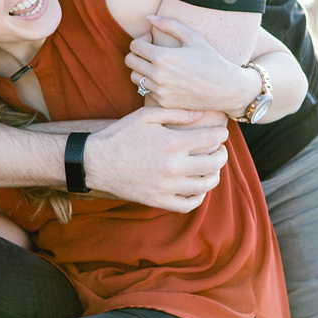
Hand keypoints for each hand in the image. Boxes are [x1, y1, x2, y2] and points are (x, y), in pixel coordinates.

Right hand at [83, 106, 228, 212]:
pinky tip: (197, 187)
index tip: (220, 132)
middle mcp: (173, 167)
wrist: (96, 162)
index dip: (221, 134)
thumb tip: (200, 114)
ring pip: (206, 185)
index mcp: (172, 143)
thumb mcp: (146, 116)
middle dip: (221, 154)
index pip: (211, 139)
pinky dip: (199, 196)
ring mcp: (167, 187)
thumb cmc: (120, 135)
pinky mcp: (159, 201)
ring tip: (210, 167)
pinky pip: (189, 204)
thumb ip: (175, 113)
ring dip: (214, 175)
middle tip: (219, 149)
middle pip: (214, 163)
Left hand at [126, 16, 250, 112]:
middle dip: (138, 53)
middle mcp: (158, 76)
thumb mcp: (193, 37)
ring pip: (135, 77)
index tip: (153, 40)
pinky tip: (166, 78)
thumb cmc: (211, 59)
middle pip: (130, 61)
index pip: (134, 46)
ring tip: (158, 65)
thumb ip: (169, 23)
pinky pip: (145, 90)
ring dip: (142, 69)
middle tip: (152, 51)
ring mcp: (160, 91)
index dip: (142, 40)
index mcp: (162, 57)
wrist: (226, 89)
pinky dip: (151, 83)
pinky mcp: (163, 102)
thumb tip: (149, 17)